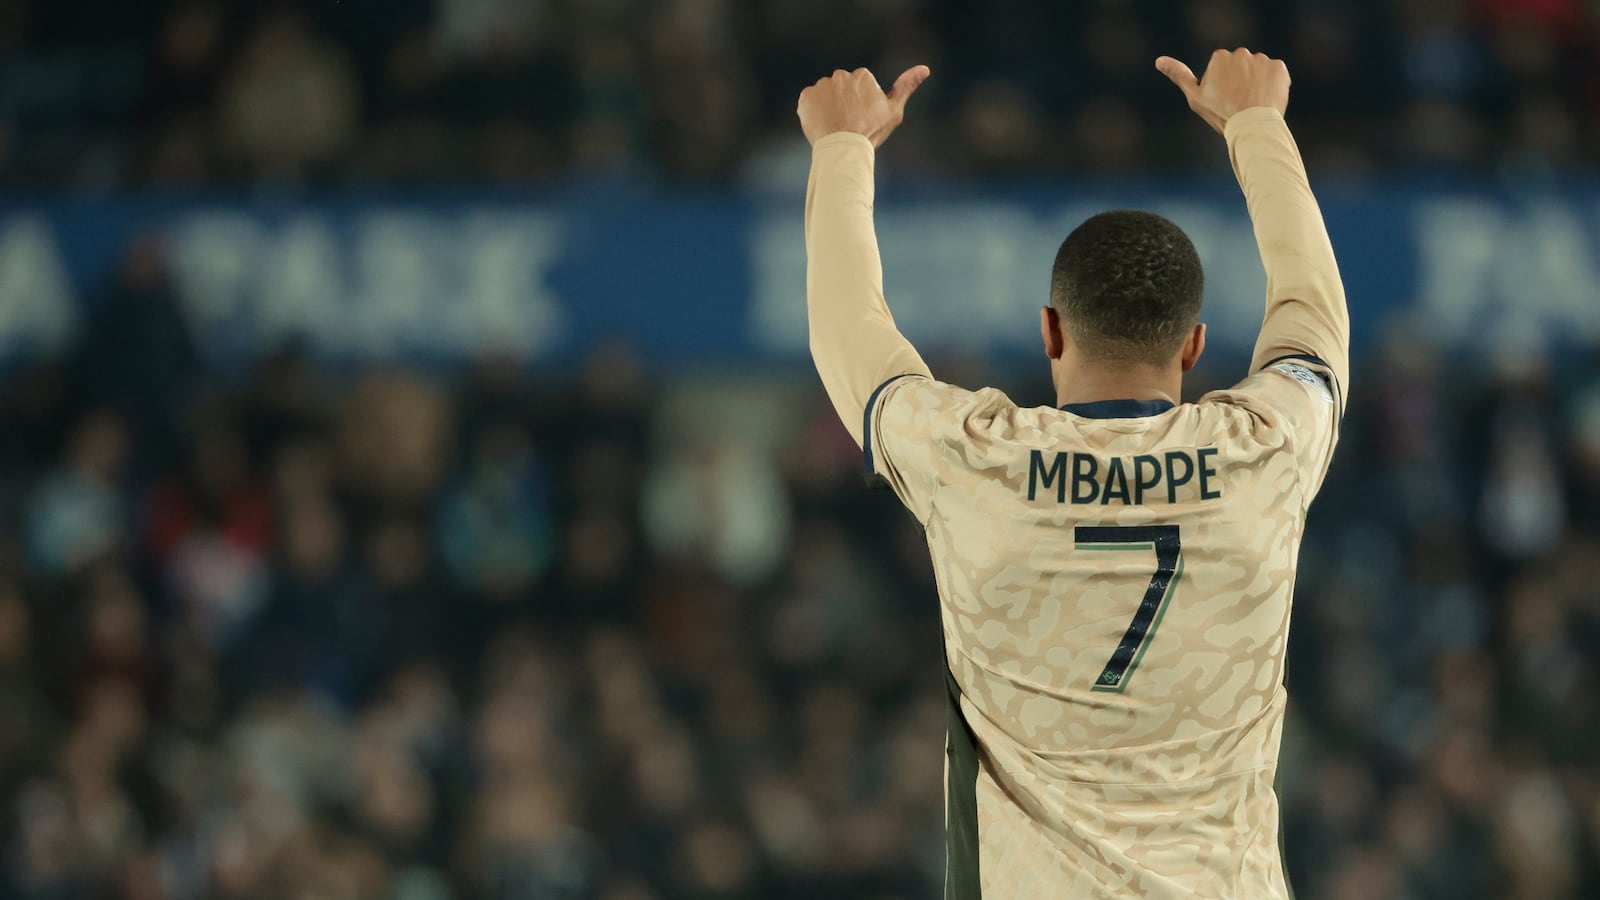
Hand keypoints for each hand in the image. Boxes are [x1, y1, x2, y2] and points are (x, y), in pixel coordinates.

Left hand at [797, 65, 930, 146]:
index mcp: (862, 76)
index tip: (862, 118)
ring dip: (828, 107)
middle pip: (841, 89)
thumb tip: (925, 68)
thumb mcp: (894, 111)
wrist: (844, 149)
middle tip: (848, 123)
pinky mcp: (806, 97)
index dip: (861, 104)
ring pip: (825, 95)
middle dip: (843, 102)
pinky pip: (809, 102)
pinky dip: (813, 112)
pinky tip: (822, 125)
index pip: (859, 87)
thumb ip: (906, 86)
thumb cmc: (871, 132)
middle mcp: (840, 75)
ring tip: (835, 126)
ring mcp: (821, 85)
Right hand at [1155, 49, 1289, 133]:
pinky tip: (1267, 100)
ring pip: (1259, 70)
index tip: (1223, 99)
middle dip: (1241, 80)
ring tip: (1254, 103)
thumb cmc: (1221, 114)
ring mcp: (1262, 59)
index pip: (1223, 67)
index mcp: (1220, 57)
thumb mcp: (1195, 97)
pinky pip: (1277, 74)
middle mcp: (1241, 53)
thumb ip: (1179, 75)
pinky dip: (1274, 85)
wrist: (1252, 126)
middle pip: (1241, 66)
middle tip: (1239, 103)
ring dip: (1257, 83)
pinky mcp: (1280, 68)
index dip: (1222, 84)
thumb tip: (1159, 60)